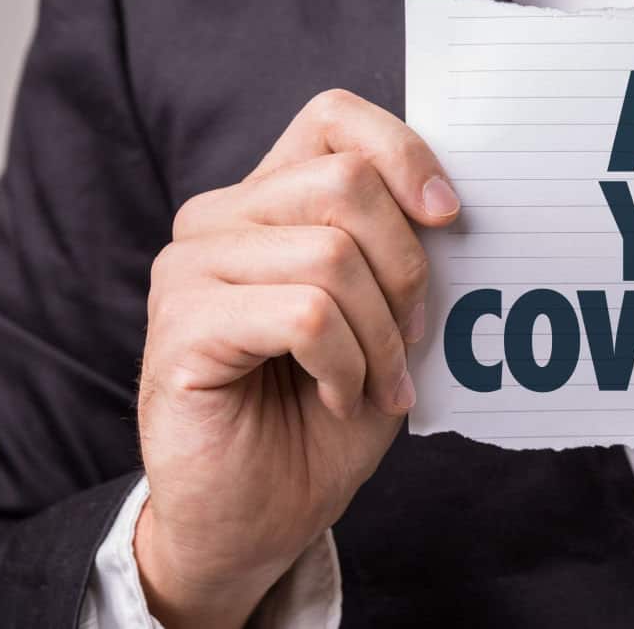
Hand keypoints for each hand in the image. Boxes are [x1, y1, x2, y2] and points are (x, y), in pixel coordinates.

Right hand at [135, 90, 459, 627]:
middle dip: (407, 269)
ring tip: (376, 384)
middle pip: (346, 183)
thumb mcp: (385, 320)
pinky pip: (305, 315)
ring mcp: (190, 267)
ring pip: (331, 255)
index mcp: (269, 201)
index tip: (450, 216)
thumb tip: (451, 203)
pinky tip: (335, 396)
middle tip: (412, 340)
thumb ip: (401, 252)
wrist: (259, 517)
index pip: (334, 117)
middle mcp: (219, 217)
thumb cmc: (323, 414)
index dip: (404, 151)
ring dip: (380, 336)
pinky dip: (344, 365)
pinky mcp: (182, 325)